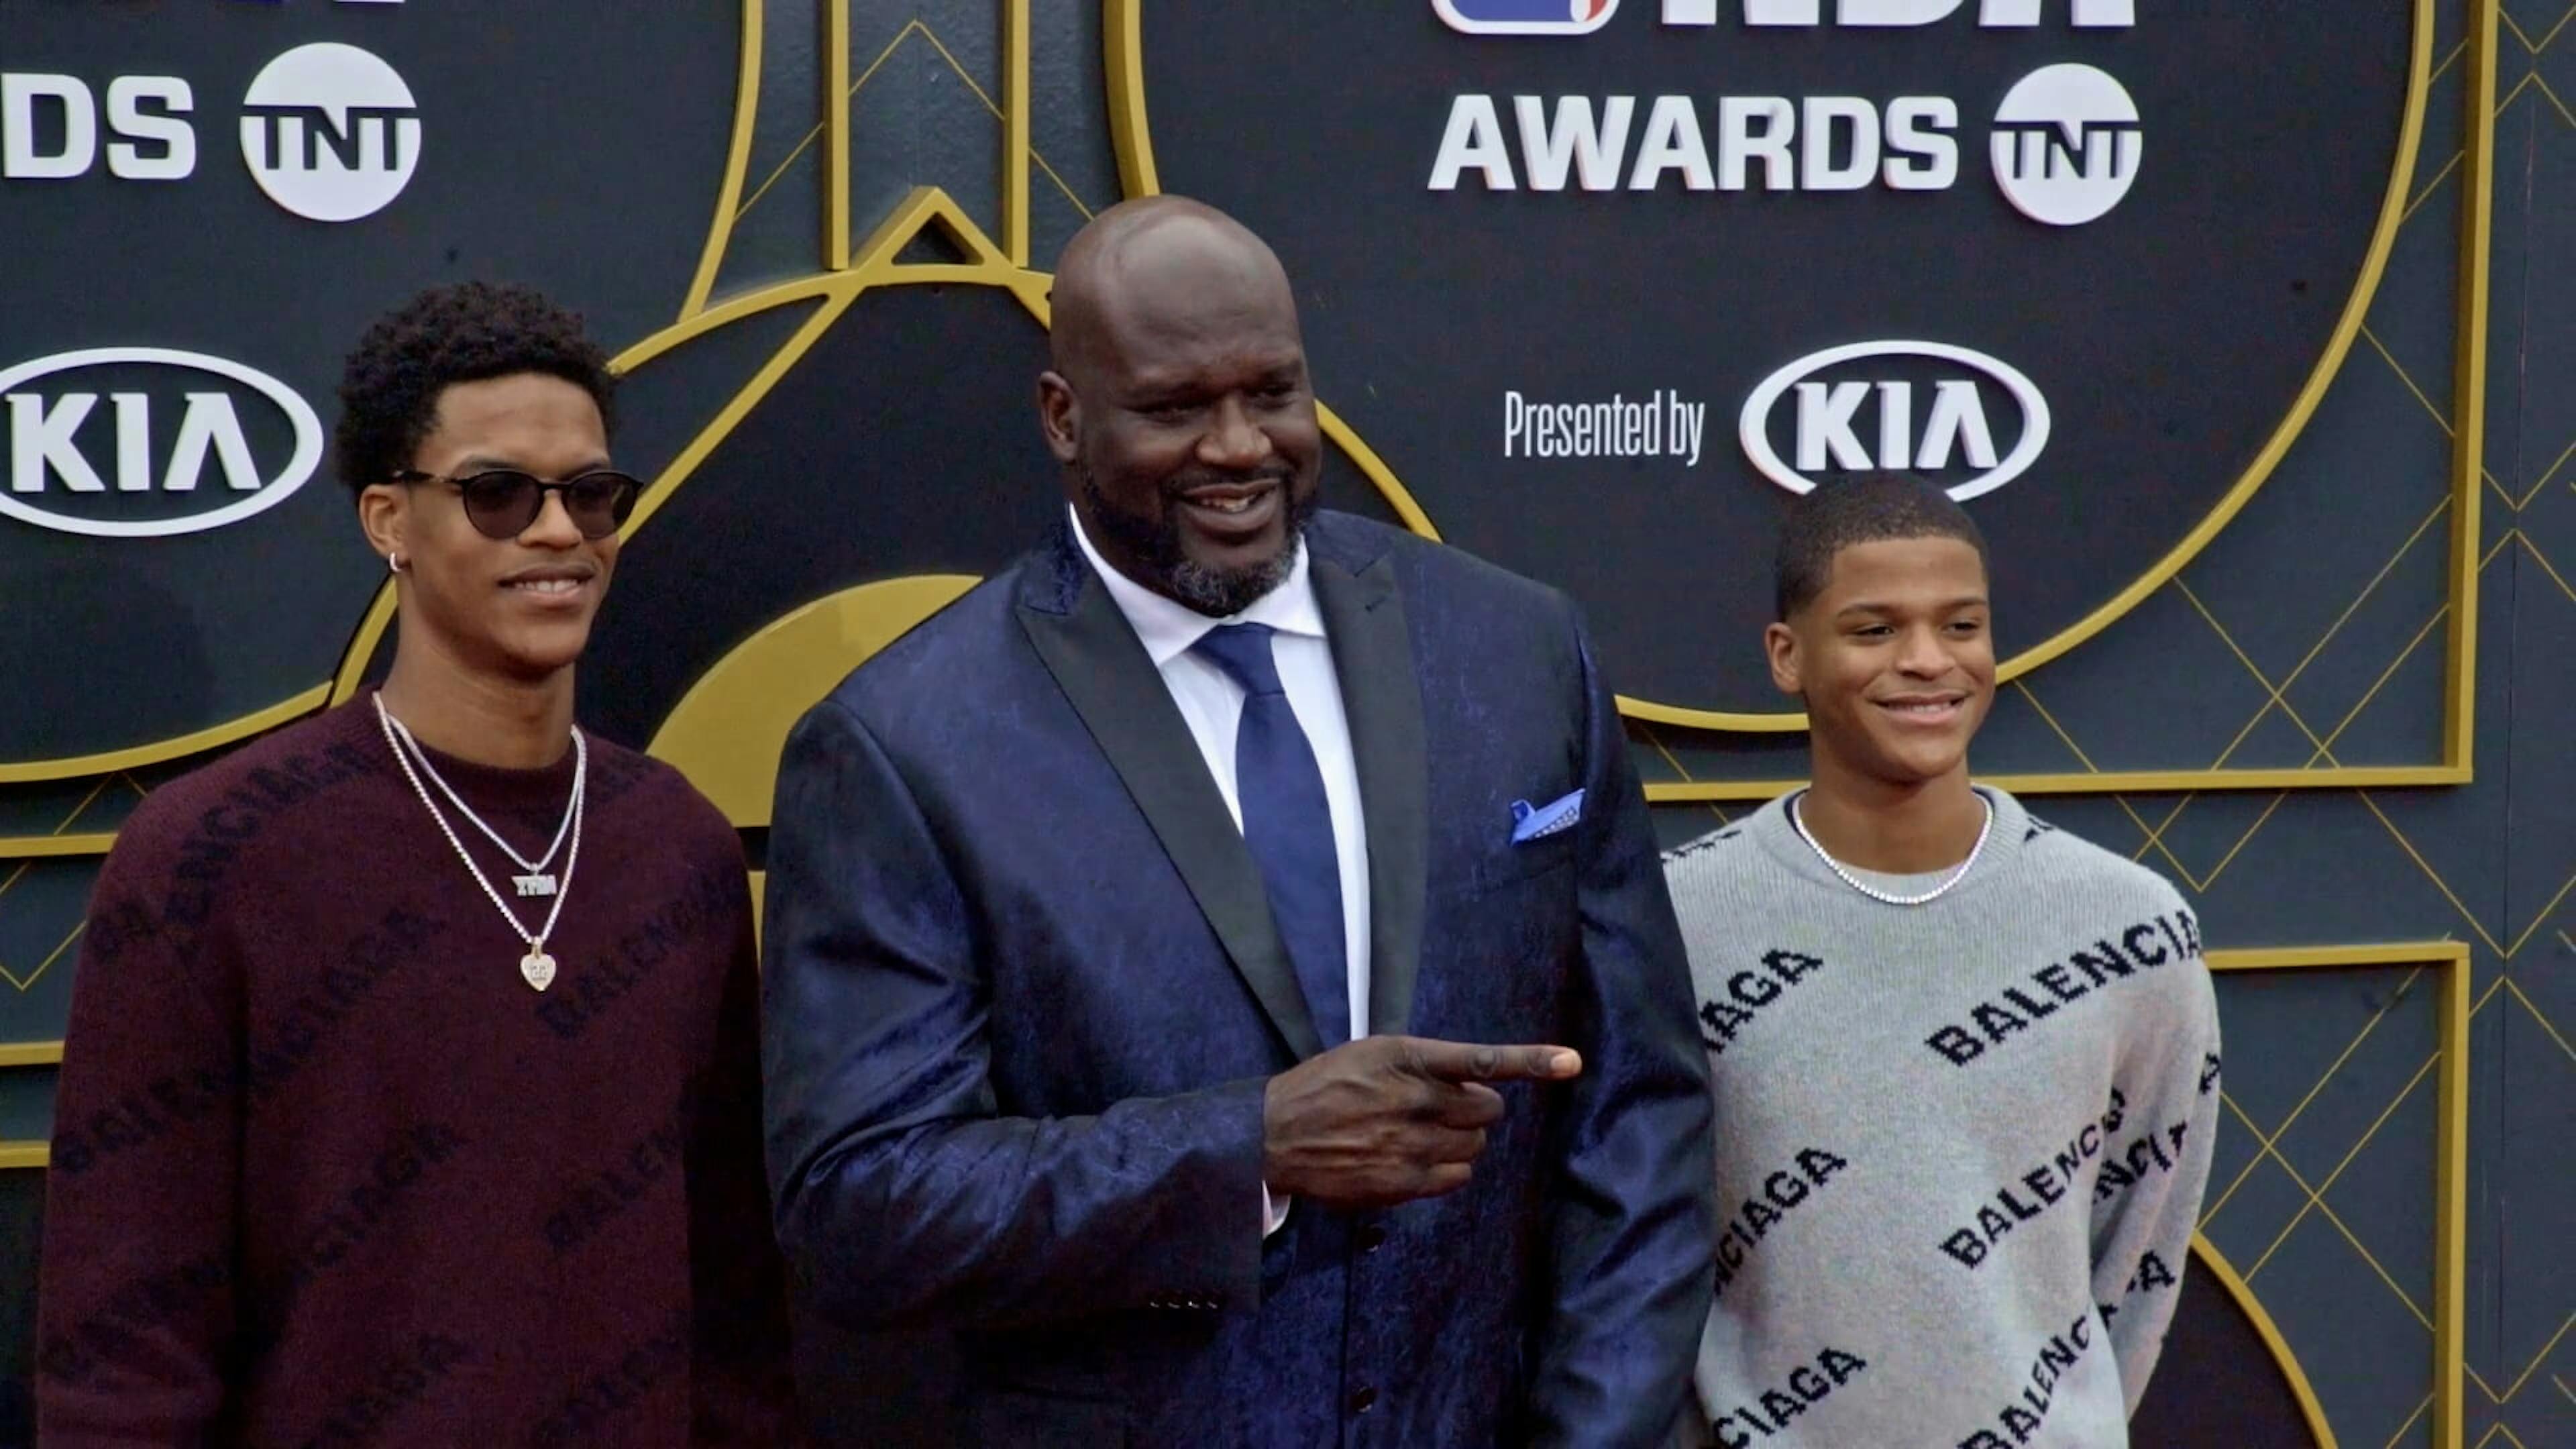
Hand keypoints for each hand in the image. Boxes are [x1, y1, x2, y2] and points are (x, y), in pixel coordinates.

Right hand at [1261, 1036, 1582, 1208]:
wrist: (1276, 1135)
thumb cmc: (1324, 1087)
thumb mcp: (1370, 1054)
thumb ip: (1421, 1063)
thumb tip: (1470, 1082)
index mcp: (1407, 1058)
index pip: (1482, 1060)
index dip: (1532, 1061)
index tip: (1572, 1062)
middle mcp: (1415, 1100)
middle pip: (1488, 1110)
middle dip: (1475, 1109)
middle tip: (1441, 1109)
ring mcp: (1410, 1144)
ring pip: (1476, 1144)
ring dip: (1461, 1139)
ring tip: (1420, 1134)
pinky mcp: (1403, 1181)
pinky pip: (1457, 1175)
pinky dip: (1449, 1167)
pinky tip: (1418, 1158)